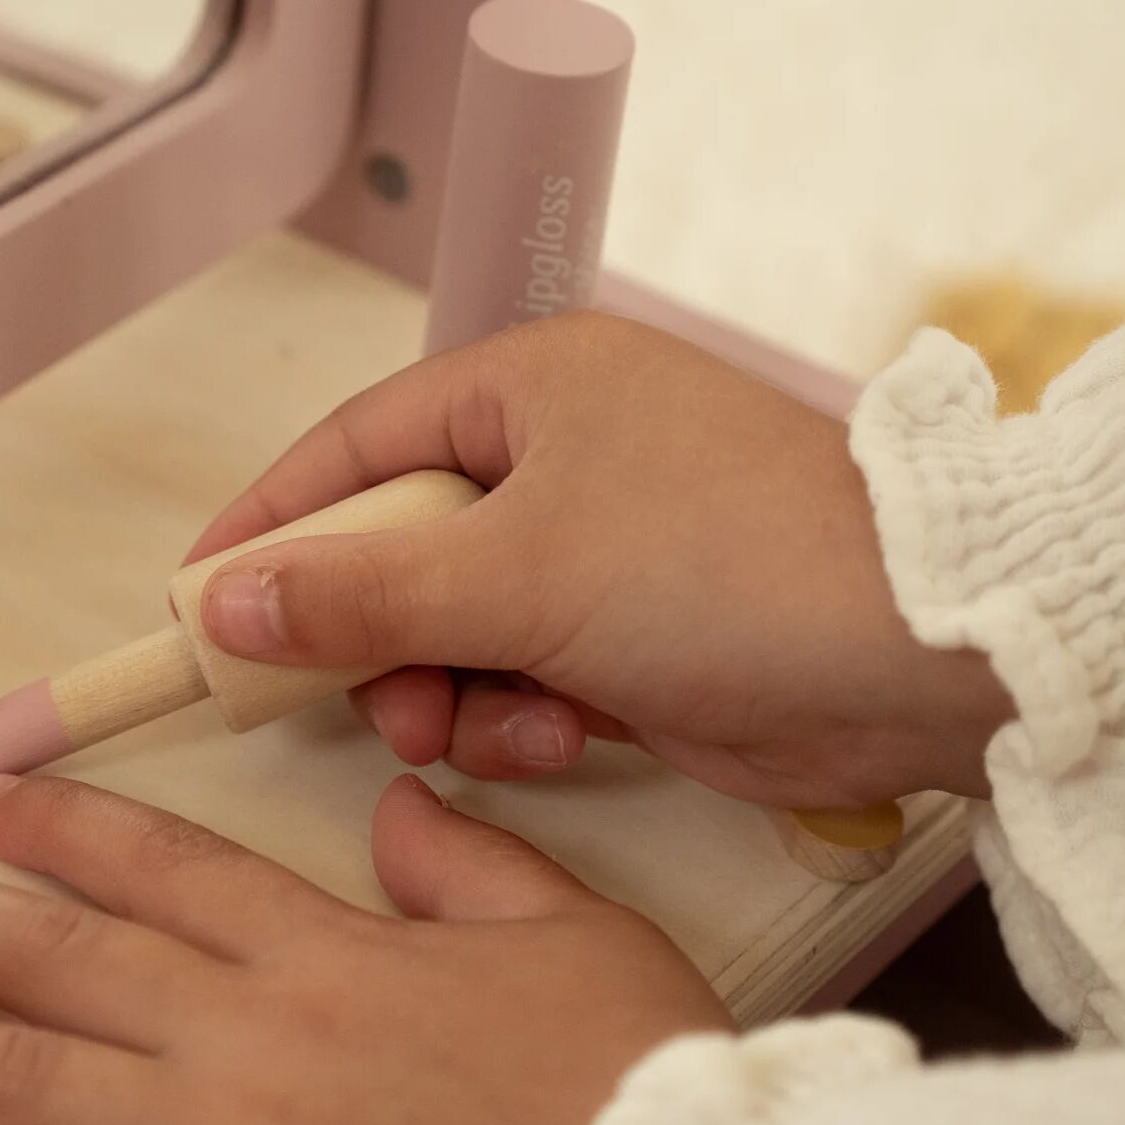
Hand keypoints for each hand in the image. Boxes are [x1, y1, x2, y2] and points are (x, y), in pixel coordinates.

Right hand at [185, 311, 1011, 808]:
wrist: (927, 656)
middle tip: (347, 701)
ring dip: (446, 690)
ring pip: (456, 629)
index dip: (268, 524)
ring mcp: (604, 549)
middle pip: (399, 548)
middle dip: (371, 636)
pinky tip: (560, 738)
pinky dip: (523, 717)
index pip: (354, 447)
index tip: (197, 598)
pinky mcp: (638, 637)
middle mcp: (563, 456)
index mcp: (532, 386)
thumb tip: (229, 600)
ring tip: (463, 727)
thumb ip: (363, 593)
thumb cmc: (733, 563)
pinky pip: (525, 678)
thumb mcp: (522, 573)